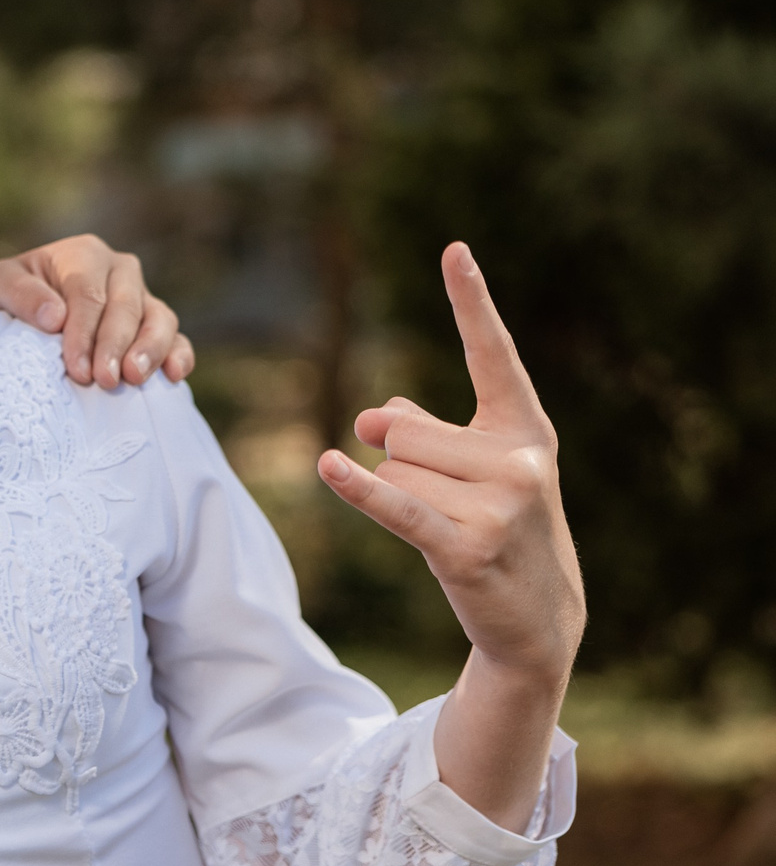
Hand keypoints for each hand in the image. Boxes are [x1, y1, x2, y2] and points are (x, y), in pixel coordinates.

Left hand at [0, 233, 194, 389]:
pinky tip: (175, 375)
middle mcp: (119, 271)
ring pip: (159, 318)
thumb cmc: (4, 301)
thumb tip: (55, 317)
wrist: (12, 321)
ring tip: (135, 379)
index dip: (85, 331)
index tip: (77, 368)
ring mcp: (141, 299)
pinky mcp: (153, 327)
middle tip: (105, 381)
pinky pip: (176, 338)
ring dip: (151, 349)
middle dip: (115, 345)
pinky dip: (179, 354)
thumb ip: (18, 294)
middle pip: (126, 306)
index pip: (88, 292)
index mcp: (83, 255)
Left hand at [318, 243, 583, 828]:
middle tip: (443, 501)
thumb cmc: (498, 526)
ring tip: (447, 527)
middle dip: (400, 463)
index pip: (492, 354)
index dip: (469, 301)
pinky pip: (395, 506)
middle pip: (404, 432)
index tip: (452, 249)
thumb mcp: (473, 470)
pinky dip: (359, 489)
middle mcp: (520, 460)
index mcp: (526, 427)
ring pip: (395, 471)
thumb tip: (368, 418)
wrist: (537, 617)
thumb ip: (420, 427)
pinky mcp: (466, 547)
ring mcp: (499, 505)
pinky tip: (328, 465)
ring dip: (398, 498)